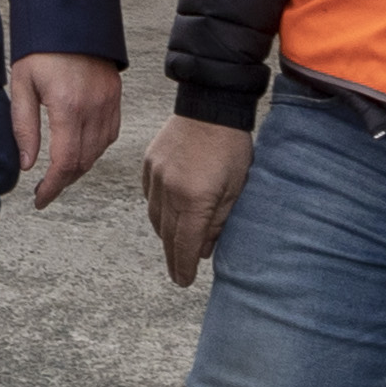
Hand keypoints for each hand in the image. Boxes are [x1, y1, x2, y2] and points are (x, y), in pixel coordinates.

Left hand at [10, 52, 121, 211]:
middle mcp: (94, 108)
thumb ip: (24, 127)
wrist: (70, 17)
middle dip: (64, 181)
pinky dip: (95, 149)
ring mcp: (109, 102)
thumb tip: (27, 164)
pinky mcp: (115, 96)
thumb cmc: (41, 48)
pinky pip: (110, 134)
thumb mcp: (22, 85)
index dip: (52, 187)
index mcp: (68, 107)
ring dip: (79, 166)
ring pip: (99, 151)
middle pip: (83, 162)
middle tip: (45, 189)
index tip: (40, 199)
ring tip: (59, 172)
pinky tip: (79, 149)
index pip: (65, 162)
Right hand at [145, 113, 250, 288]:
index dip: (183, 267)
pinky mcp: (149, 163)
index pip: (184, 244)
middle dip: (173, 256)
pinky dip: (157, 210)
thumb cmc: (232, 146)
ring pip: (155, 217)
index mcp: (195, 199)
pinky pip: (149, 196)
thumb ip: (219, 221)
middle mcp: (170, 191)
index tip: (183, 281)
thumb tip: (203, 248)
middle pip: (167, 235)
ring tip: (174, 245)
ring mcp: (156, 176)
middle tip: (178, 273)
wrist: (210, 104)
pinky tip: (166, 214)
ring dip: (164, 234)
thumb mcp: (236, 188)